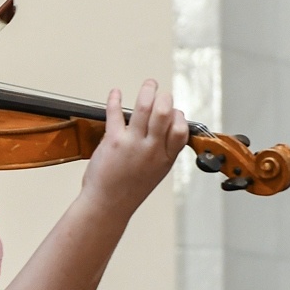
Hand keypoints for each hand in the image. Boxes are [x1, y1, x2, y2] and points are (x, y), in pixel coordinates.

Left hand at [80, 79, 189, 214]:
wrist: (108, 205)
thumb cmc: (129, 189)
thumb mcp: (156, 172)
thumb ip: (162, 150)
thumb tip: (166, 128)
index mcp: (166, 158)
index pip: (181, 129)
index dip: (179, 116)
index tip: (173, 111)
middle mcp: (152, 149)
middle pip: (165, 113)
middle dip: (165, 97)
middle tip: (161, 93)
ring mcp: (133, 144)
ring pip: (144, 107)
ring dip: (147, 90)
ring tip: (149, 84)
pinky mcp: (114, 141)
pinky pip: (116, 113)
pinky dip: (115, 99)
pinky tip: (116, 93)